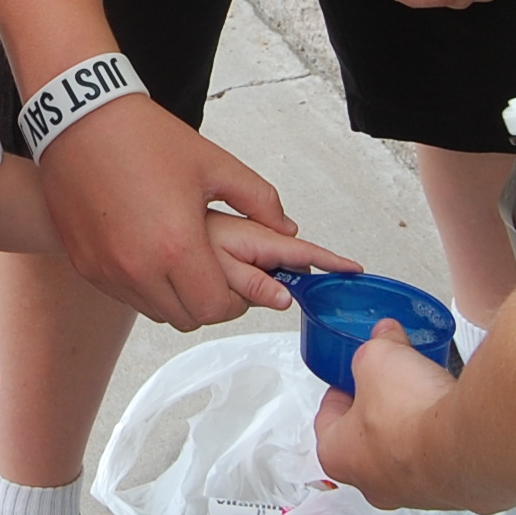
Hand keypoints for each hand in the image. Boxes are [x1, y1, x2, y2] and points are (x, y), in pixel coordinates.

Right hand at [36, 93, 295, 329]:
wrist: (80, 120)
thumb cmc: (146, 139)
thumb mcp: (214, 164)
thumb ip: (259, 200)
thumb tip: (287, 228)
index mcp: (178, 246)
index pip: (216, 307)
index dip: (235, 301)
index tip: (238, 285)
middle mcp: (140, 268)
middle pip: (188, 318)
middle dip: (207, 301)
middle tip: (213, 274)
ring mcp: (109, 270)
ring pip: (155, 312)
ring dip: (174, 297)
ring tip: (182, 262)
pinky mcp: (86, 266)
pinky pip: (125, 295)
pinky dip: (143, 286)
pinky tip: (150, 253)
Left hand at [199, 212, 357, 314]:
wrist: (162, 215)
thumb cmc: (190, 229)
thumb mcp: (223, 264)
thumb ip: (254, 283)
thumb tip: (283, 298)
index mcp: (261, 240)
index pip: (306, 252)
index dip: (332, 263)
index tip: (353, 270)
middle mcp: (259, 243)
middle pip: (283, 279)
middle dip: (266, 291)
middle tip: (234, 283)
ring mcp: (248, 251)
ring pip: (260, 288)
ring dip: (241, 293)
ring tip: (216, 276)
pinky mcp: (237, 257)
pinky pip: (244, 284)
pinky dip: (231, 288)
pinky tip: (213, 279)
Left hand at [312, 319, 467, 508]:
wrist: (466, 444)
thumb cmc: (411, 416)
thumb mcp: (377, 358)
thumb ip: (375, 346)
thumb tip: (384, 335)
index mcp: (336, 455)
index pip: (327, 418)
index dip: (340, 389)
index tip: (351, 376)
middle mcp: (370, 483)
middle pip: (365, 439)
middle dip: (378, 409)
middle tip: (391, 384)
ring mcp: (410, 493)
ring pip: (403, 454)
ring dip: (411, 428)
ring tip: (424, 397)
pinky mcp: (446, 492)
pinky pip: (438, 462)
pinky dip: (441, 441)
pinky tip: (449, 418)